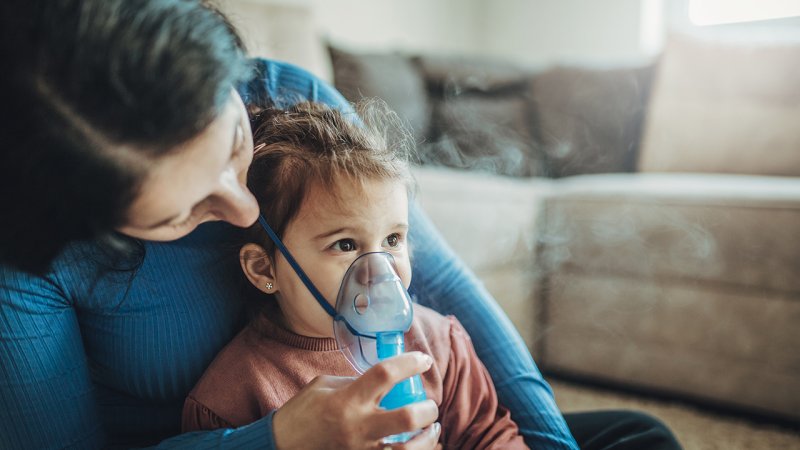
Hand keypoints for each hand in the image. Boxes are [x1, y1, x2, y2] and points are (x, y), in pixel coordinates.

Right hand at [272, 351, 440, 449]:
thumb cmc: (303, 412)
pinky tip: (419, 444)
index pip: (385, 374)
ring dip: (427, 438)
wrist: (281, 447)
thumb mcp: (324, 386)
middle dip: (427, 409)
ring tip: (432, 427)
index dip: (409, 363)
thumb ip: (356, 381)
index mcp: (347, 399)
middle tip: (430, 404)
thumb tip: (384, 379)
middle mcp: (357, 426)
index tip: (423, 359)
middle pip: (407, 417)